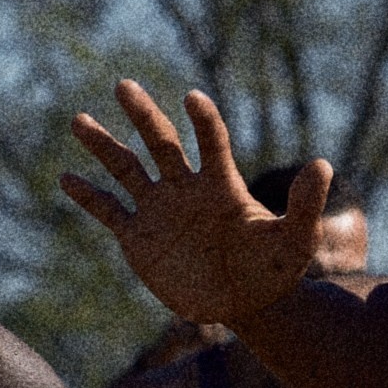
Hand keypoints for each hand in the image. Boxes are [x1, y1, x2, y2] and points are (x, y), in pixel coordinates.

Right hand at [64, 84, 329, 325]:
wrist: (246, 302)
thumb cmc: (273, 269)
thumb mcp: (295, 242)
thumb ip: (305, 206)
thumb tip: (323, 165)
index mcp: (221, 184)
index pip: (211, 142)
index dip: (204, 121)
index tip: (193, 98)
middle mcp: (186, 188)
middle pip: (160, 142)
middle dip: (143, 115)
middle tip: (124, 85)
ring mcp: (160, 210)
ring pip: (126, 168)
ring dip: (103, 145)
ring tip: (78, 120)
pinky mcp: (140, 238)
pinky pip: (109, 211)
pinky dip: (88, 196)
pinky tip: (65, 179)